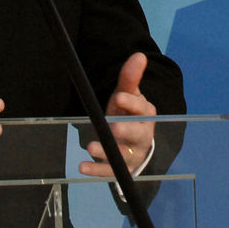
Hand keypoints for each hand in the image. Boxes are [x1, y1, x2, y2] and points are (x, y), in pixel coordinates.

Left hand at [79, 52, 156, 177]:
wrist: (133, 145)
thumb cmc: (127, 116)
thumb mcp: (126, 97)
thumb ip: (130, 79)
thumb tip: (139, 55)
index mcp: (145, 115)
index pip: (142, 109)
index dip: (131, 103)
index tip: (118, 96)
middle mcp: (142, 136)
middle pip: (138, 134)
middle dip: (127, 130)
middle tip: (114, 127)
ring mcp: (132, 154)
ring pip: (124, 155)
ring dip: (108, 152)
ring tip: (91, 146)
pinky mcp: (121, 169)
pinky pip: (110, 172)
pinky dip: (96, 170)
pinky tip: (82, 167)